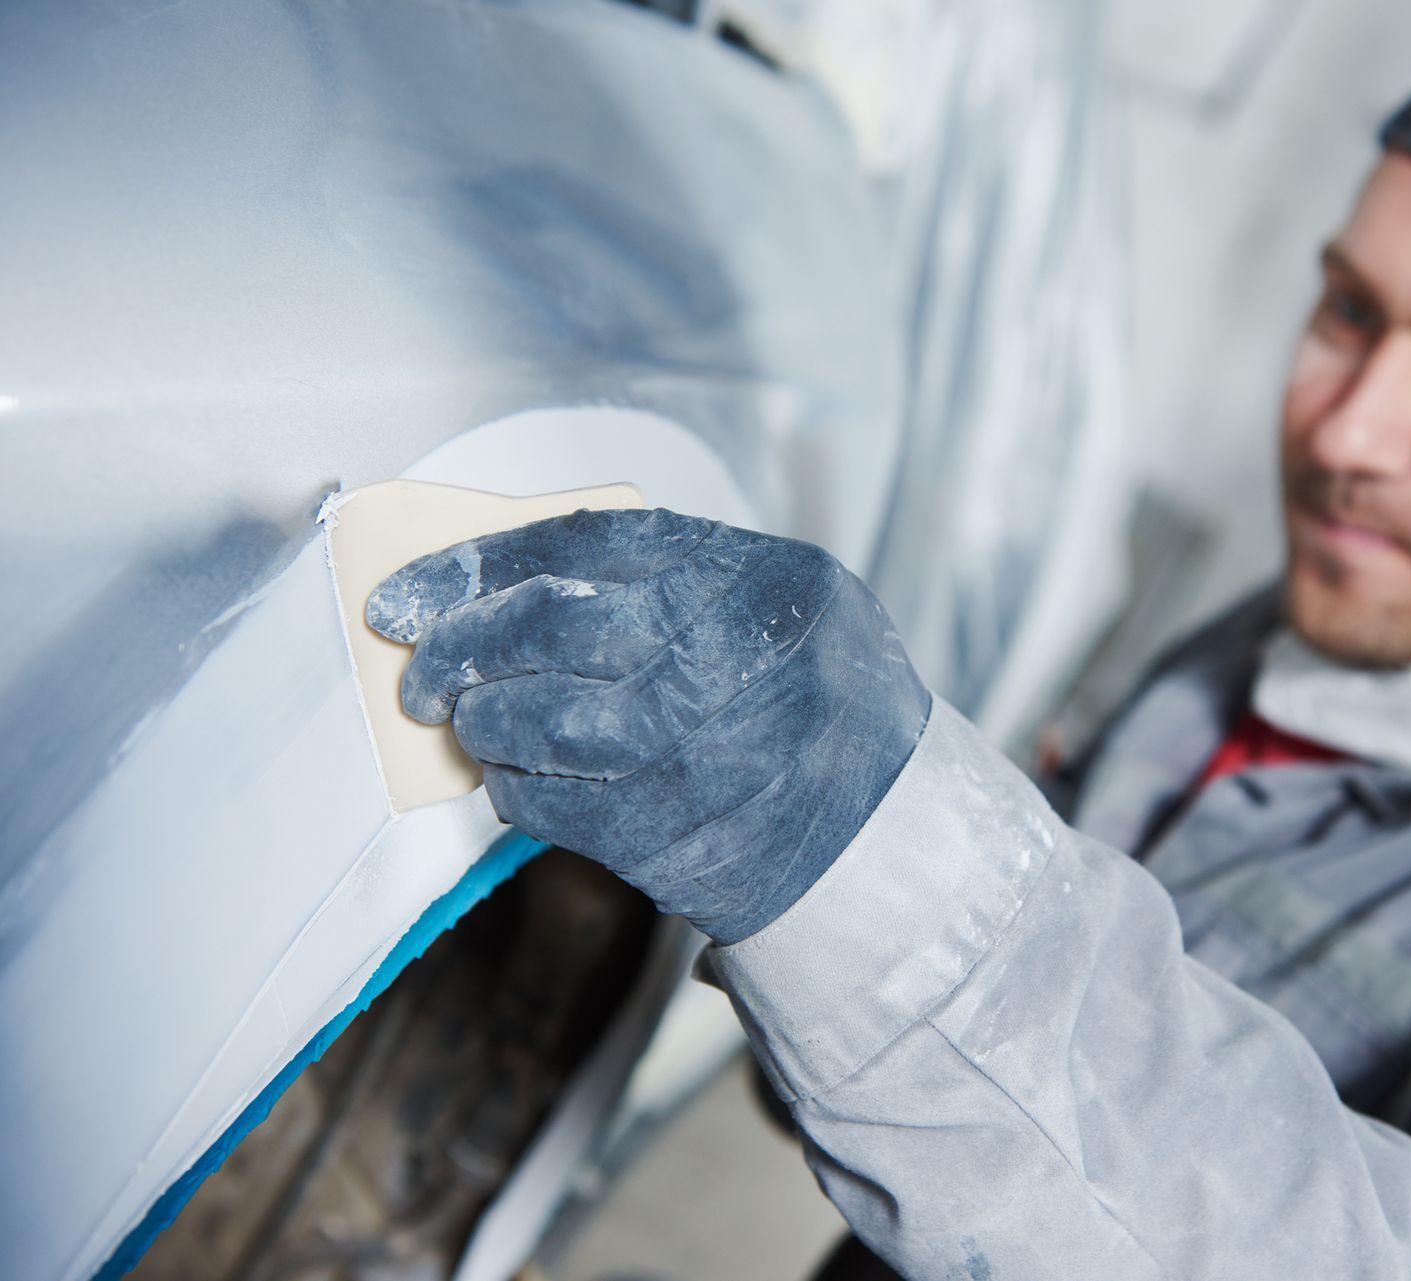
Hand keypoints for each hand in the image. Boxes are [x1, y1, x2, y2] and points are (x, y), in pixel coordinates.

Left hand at [365, 507, 931, 943]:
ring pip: (548, 720)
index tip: (413, 588)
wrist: (880, 831)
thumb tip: (501, 581)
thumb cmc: (809, 700)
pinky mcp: (677, 837)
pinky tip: (512, 772)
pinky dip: (511, 787)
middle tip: (423, 662)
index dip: (484, 562)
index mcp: (766, 578)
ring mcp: (714, 754)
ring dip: (482, 720)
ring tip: (468, 718)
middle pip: (560, 624)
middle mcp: (747, 657)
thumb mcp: (775, 602)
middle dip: (465, 642)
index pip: (593, 545)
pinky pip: (556, 805)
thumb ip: (667, 579)